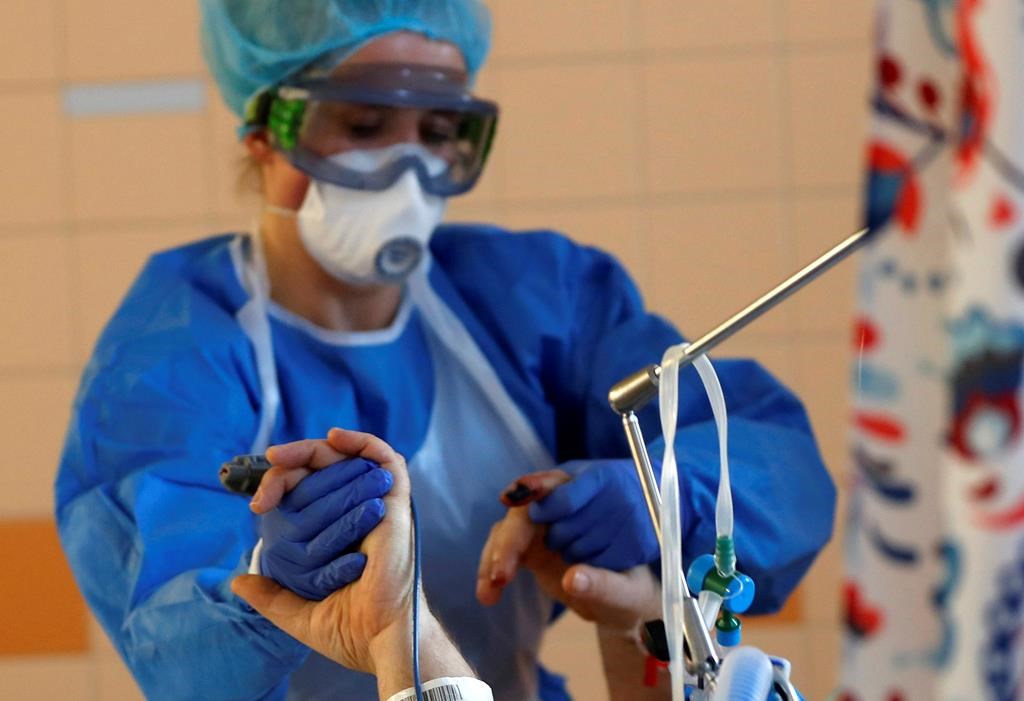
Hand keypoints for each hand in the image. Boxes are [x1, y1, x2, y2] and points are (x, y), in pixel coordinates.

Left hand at [233, 429, 419, 676]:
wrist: (379, 641)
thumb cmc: (351, 631)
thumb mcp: (297, 612)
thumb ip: (270, 596)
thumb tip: (239, 582)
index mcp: (343, 534)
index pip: (314, 490)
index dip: (284, 483)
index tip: (259, 503)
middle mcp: (362, 515)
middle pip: (329, 467)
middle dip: (293, 459)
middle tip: (267, 466)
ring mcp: (380, 508)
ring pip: (350, 458)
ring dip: (314, 449)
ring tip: (281, 457)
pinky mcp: (396, 506)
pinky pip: (388, 461)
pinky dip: (363, 442)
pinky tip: (334, 437)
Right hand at [477, 470, 660, 635]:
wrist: (622, 594)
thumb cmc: (633, 586)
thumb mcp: (629, 591)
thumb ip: (606, 584)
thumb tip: (573, 580)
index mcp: (603, 495)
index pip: (577, 486)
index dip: (558, 497)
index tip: (539, 513)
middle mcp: (568, 499)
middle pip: (534, 507)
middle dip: (515, 536)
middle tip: (503, 570)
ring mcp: (545, 520)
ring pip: (513, 524)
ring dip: (499, 554)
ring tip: (492, 586)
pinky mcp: (528, 540)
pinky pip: (506, 546)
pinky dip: (493, 567)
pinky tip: (487, 592)